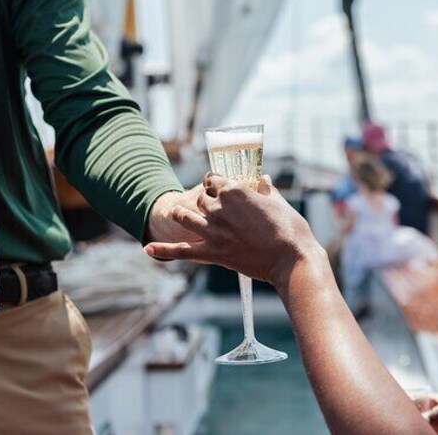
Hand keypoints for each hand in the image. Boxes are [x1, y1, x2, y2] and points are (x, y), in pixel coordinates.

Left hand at [144, 174, 322, 285]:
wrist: (290, 259)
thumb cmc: (290, 229)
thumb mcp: (278, 202)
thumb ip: (265, 189)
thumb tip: (263, 178)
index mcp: (235, 191)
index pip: (215, 180)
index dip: (216, 182)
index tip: (218, 184)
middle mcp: (219, 208)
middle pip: (200, 198)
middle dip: (204, 199)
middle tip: (211, 205)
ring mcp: (213, 232)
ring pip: (186, 217)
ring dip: (181, 214)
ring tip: (178, 213)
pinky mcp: (213, 253)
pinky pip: (182, 251)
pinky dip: (163, 249)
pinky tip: (147, 249)